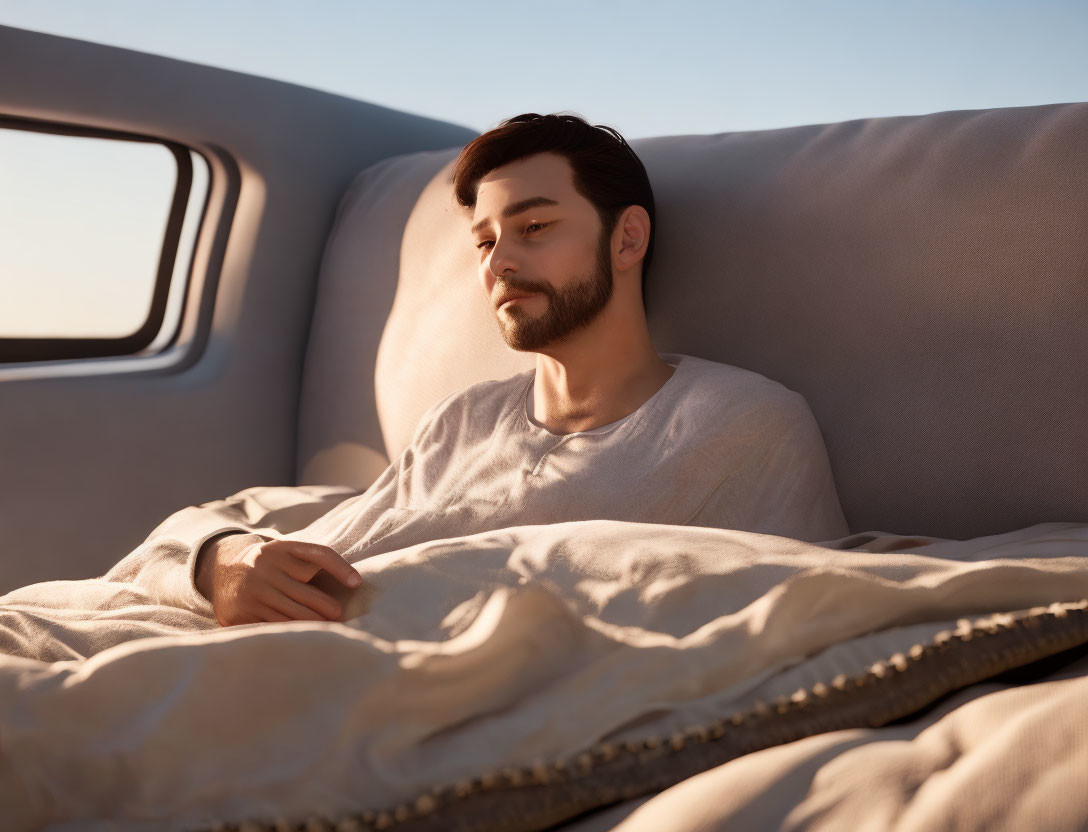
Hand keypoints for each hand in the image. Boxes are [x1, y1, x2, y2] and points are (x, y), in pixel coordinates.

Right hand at [195, 532, 363, 626]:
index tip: (357, 582)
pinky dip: (293, 630)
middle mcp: (266, 565)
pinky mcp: (243, 610)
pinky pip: (276, 624)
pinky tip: (305, 634)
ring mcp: (254, 588)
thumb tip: (351, 581)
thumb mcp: (285, 553)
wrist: (222, 568)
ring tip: (328, 628)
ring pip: (294, 612)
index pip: (319, 554)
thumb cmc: (271, 564)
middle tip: (338, 614)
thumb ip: (310, 562)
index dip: (341, 568)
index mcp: (282, 547)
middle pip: (308, 591)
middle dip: (327, 606)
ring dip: (314, 622)